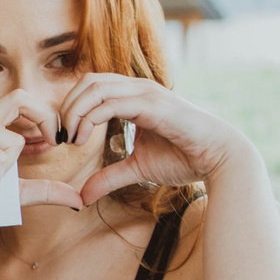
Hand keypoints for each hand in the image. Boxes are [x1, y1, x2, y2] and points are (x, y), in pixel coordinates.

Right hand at [0, 90, 86, 240]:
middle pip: (20, 97)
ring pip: (13, 140)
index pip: (23, 99)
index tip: (56, 142)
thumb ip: (45, 189)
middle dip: (44, 119)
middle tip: (52, 144)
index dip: (46, 115)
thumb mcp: (18, 194)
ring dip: (8, 171)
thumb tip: (78, 196)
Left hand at [61, 73, 254, 205]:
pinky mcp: (153, 105)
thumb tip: (82, 197)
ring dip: (75, 112)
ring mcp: (147, 93)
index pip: (91, 87)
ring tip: (71, 138)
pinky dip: (90, 118)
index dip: (71, 108)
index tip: (64, 137)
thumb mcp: (136, 169)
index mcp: (134, 96)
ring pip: (96, 88)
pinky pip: (112, 103)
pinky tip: (84, 138)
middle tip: (62, 137)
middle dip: (68, 107)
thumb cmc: (184, 158)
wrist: (218, 158)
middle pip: (88, 81)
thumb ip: (109, 177)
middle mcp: (139, 88)